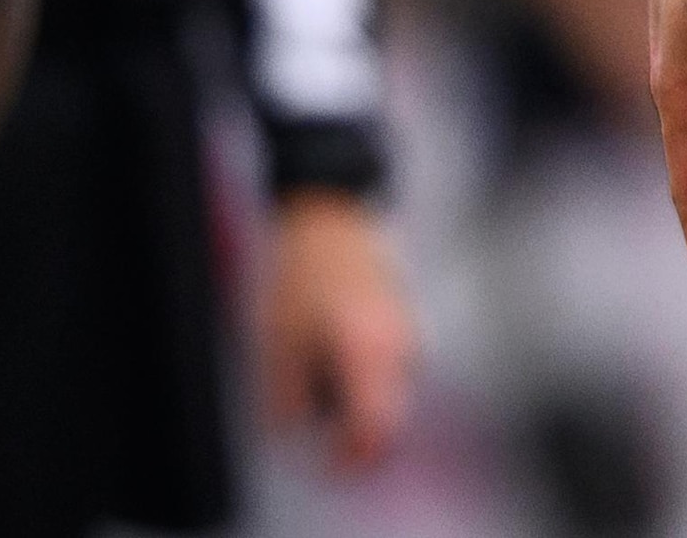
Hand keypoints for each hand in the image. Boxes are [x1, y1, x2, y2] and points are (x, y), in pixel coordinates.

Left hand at [259, 190, 419, 469]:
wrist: (332, 218)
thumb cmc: (304, 275)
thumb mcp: (279, 341)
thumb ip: (287, 397)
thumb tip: (290, 436)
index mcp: (369, 355)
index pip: (376, 432)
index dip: (352, 461)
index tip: (326, 467)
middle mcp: (399, 351)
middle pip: (387, 422)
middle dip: (350, 436)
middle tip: (311, 422)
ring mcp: (408, 337)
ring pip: (388, 398)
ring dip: (353, 404)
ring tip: (312, 371)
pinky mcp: (405, 327)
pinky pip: (390, 373)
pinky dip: (362, 380)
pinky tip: (329, 353)